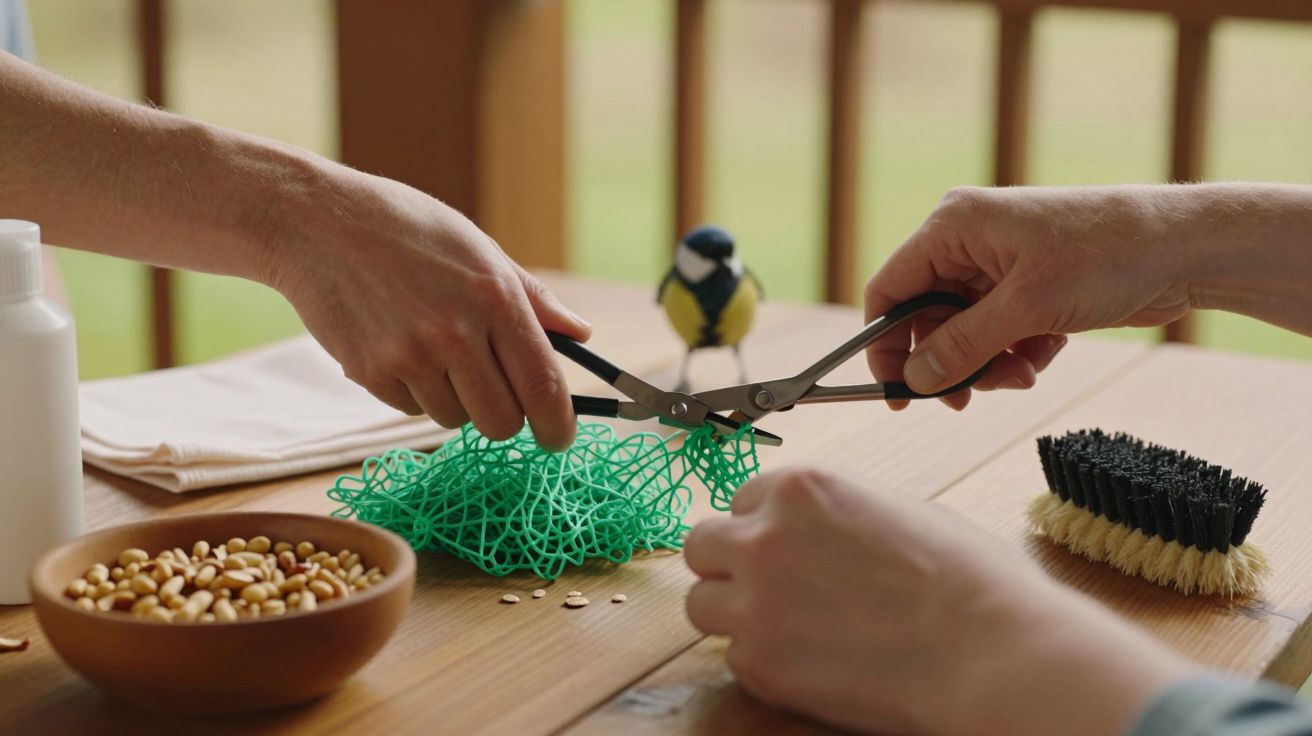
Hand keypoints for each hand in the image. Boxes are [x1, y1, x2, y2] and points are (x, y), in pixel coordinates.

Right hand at [265, 168, 590, 449]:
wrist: (316, 223)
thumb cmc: (407, 229)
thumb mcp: (480, 249)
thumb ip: (533, 299)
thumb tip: (581, 335)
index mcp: (495, 297)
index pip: (543, 386)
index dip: (558, 424)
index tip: (559, 438)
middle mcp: (456, 333)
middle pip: (502, 422)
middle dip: (506, 417)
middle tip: (496, 393)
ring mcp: (410, 356)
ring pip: (455, 420)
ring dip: (455, 399)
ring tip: (434, 348)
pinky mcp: (370, 373)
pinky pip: (411, 409)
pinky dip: (414, 391)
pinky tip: (398, 344)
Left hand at [683, 467, 1192, 734]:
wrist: (990, 650)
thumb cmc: (966, 579)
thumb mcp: (894, 510)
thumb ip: (832, 514)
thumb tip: (813, 529)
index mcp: (800, 489)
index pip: (742, 501)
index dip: (763, 528)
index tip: (785, 550)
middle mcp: (764, 538)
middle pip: (702, 546)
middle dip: (730, 565)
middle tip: (767, 588)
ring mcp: (755, 602)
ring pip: (701, 603)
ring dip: (734, 613)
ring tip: (784, 627)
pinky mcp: (761, 663)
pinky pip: (734, 657)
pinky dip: (762, 661)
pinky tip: (811, 660)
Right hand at [865, 185, 1200, 410]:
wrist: (1184, 247)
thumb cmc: (1106, 254)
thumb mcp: (1026, 308)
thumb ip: (962, 346)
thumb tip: (915, 380)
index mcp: (953, 226)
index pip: (890, 289)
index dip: (884, 344)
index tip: (894, 391)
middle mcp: (968, 241)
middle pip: (926, 317)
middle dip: (948, 361)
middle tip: (963, 400)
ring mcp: (998, 264)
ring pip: (963, 332)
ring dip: (986, 364)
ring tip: (1021, 376)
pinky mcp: (1027, 287)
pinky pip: (997, 333)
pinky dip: (1014, 354)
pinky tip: (1043, 357)